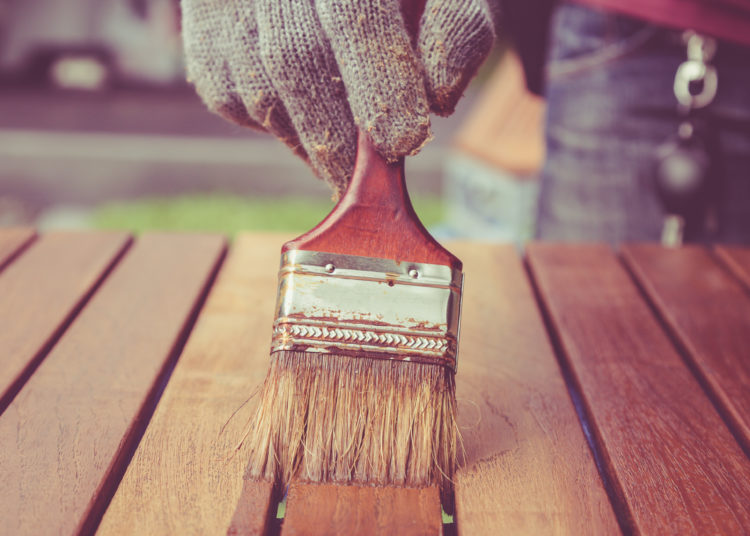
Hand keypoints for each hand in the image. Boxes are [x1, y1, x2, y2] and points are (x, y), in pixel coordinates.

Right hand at [182, 0, 494, 196]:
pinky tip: (302, 120)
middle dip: (335, 134)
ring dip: (304, 139)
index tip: (403, 141)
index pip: (351, 12)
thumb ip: (456, 26)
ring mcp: (225, 1)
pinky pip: (229, 96)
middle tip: (362, 184)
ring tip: (339, 165)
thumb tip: (439, 97)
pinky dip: (270, 124)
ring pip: (257, 86)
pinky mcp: (201, 29)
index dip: (377, 81)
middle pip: (292, 56)